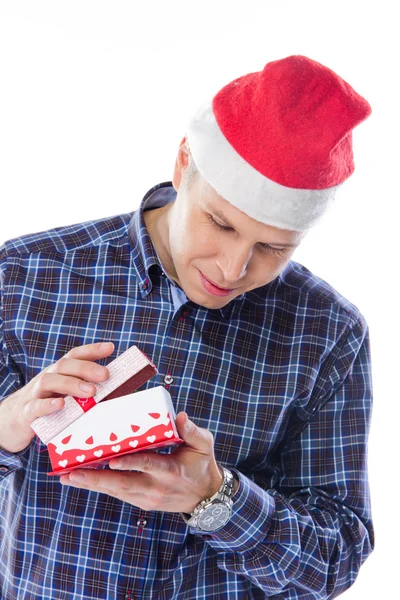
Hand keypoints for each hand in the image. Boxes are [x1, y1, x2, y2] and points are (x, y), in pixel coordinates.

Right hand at [0, 341, 113, 452]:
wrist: (11, 422)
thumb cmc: (47, 407)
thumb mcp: (66, 396)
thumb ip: (85, 392)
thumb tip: (117, 392)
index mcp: (59, 373)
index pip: (74, 356)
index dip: (92, 350)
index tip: (111, 347)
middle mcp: (47, 378)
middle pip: (64, 365)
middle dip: (86, 368)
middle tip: (105, 375)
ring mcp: (34, 394)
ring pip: (49, 381)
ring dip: (71, 384)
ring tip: (91, 391)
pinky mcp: (26, 413)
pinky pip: (35, 406)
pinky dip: (48, 405)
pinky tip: (61, 404)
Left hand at [59, 412, 226, 514]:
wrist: (206, 497)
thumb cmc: (203, 465)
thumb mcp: (204, 446)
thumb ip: (193, 431)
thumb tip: (181, 416)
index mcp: (171, 470)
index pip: (148, 465)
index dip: (130, 463)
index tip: (111, 459)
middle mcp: (155, 487)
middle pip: (123, 484)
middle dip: (97, 479)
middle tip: (72, 473)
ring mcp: (146, 498)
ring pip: (115, 491)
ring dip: (91, 484)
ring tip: (67, 477)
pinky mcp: (140, 502)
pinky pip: (117, 493)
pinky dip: (99, 486)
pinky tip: (81, 479)